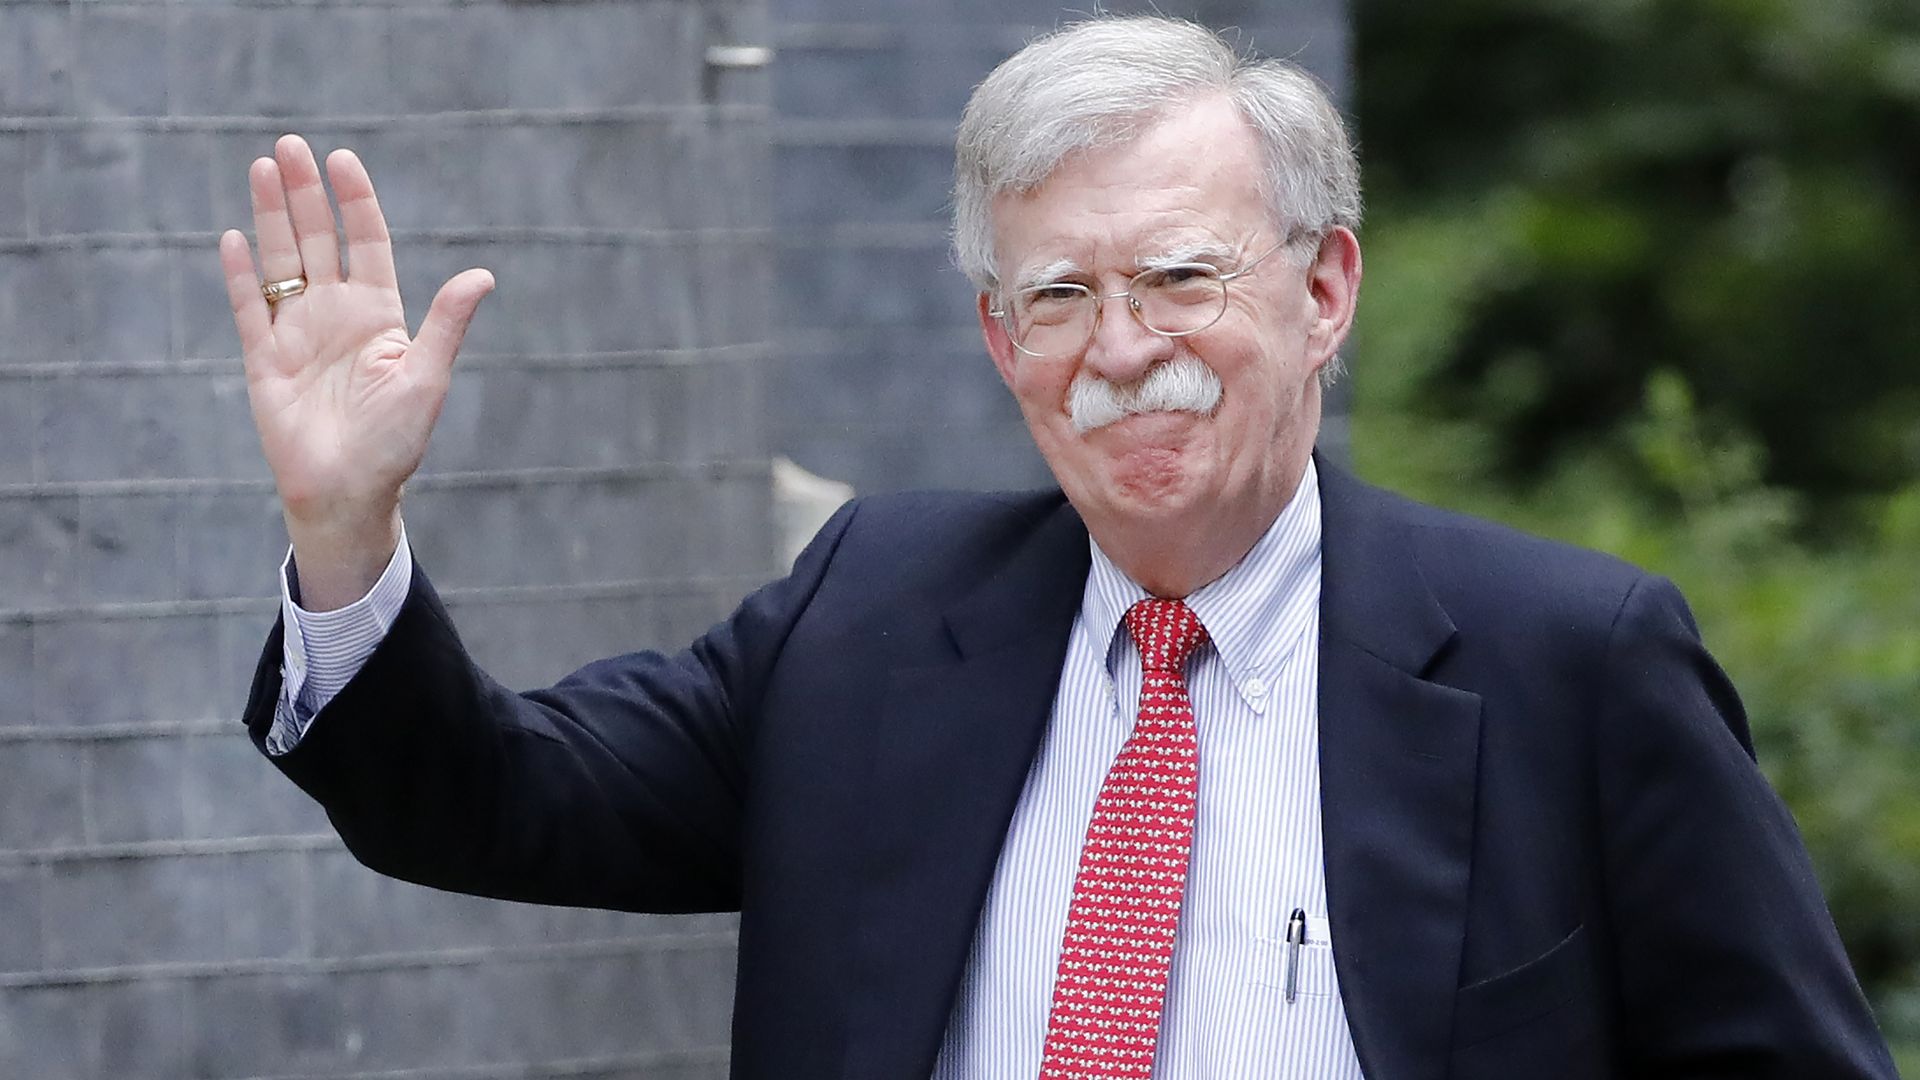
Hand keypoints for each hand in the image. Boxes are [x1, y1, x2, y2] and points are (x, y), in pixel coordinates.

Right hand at [219, 135, 493, 608]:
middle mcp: (336, 315)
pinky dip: (240, 276)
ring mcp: (297, 334)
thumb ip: (446, 323)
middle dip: (305, 194)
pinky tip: (235, 238)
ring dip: (271, 216)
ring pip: (280, 262)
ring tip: (263, 168)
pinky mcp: (263, 360)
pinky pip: (249, 309)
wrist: (348, 493)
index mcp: (379, 315)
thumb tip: (483, 275)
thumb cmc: (395, 443)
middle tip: (291, 145)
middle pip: (317, 240)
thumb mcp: (426, 377)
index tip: (344, 160)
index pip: (366, 243)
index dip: (355, 202)